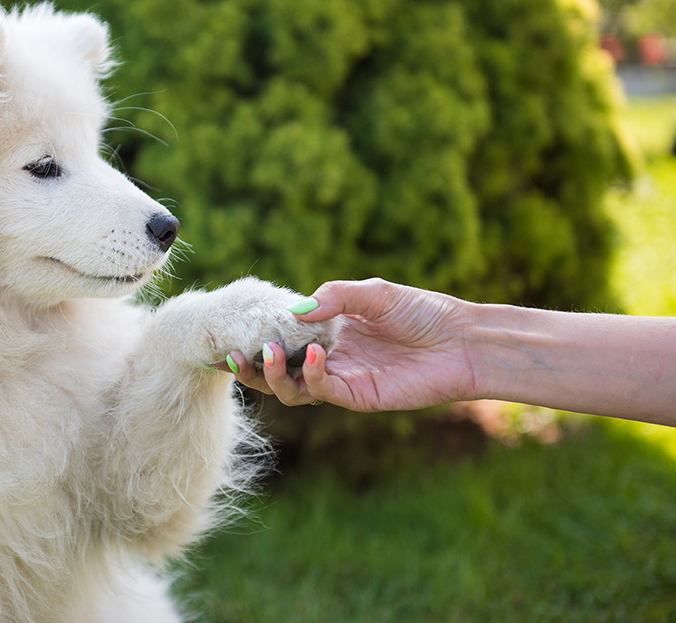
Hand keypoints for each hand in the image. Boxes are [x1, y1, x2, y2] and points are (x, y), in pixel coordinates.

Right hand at [230, 278, 477, 410]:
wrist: (464, 341)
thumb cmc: (423, 312)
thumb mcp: (374, 293)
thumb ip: (333, 297)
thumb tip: (292, 312)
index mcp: (327, 331)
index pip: (279, 338)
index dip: (253, 339)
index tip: (227, 334)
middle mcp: (327, 358)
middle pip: (275, 371)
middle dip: (250, 367)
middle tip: (235, 354)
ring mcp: (340, 380)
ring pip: (290, 389)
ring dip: (271, 375)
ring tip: (267, 353)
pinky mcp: (357, 396)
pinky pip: (321, 392)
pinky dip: (310, 375)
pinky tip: (316, 355)